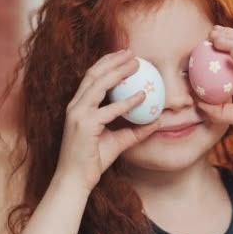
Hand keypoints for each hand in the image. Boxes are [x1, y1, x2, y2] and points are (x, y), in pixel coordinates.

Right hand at [57, 49, 160, 192]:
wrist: (75, 179)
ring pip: (99, 85)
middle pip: (94, 74)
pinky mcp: (85, 125)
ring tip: (136, 64)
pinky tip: (142, 96)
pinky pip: (109, 110)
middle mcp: (75, 106)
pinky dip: (126, 102)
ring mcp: (78, 114)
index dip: (107, 62)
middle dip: (113, 60)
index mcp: (78, 106)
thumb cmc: (93, 160)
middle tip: (132, 53)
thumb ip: (135, 130)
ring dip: (118, 72)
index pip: (91, 77)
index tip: (124, 55)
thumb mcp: (118, 141)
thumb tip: (157, 122)